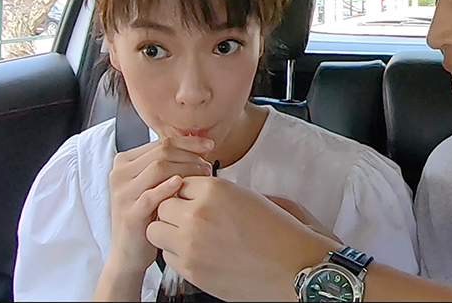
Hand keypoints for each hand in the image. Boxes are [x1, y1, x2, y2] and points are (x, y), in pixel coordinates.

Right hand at [107, 136, 213, 273]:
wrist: (129, 253)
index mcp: (125, 162)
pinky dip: (167, 187)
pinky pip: (150, 196)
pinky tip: (182, 184)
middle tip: (208, 165)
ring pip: (158, 168)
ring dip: (186, 168)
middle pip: (161, 152)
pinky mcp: (128, 213)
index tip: (209, 146)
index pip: (161, 142)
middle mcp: (120, 174)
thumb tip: (201, 147)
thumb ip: (169, 164)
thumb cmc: (149, 215)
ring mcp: (122, 193)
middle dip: (190, 155)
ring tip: (204, 175)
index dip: (189, 142)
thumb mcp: (155, 185)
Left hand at [147, 177, 339, 300]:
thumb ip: (227, 194)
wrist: (296, 269)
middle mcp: (198, 214)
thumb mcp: (258, 198)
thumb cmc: (285, 235)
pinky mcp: (191, 271)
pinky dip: (176, 253)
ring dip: (169, 231)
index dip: (189, 191)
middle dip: (175, 209)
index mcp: (217, 190)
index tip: (196, 198)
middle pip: (163, 203)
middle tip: (191, 217)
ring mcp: (191, 244)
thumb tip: (213, 195)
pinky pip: (167, 256)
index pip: (180, 181)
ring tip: (190, 235)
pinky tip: (197, 253)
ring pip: (155, 230)